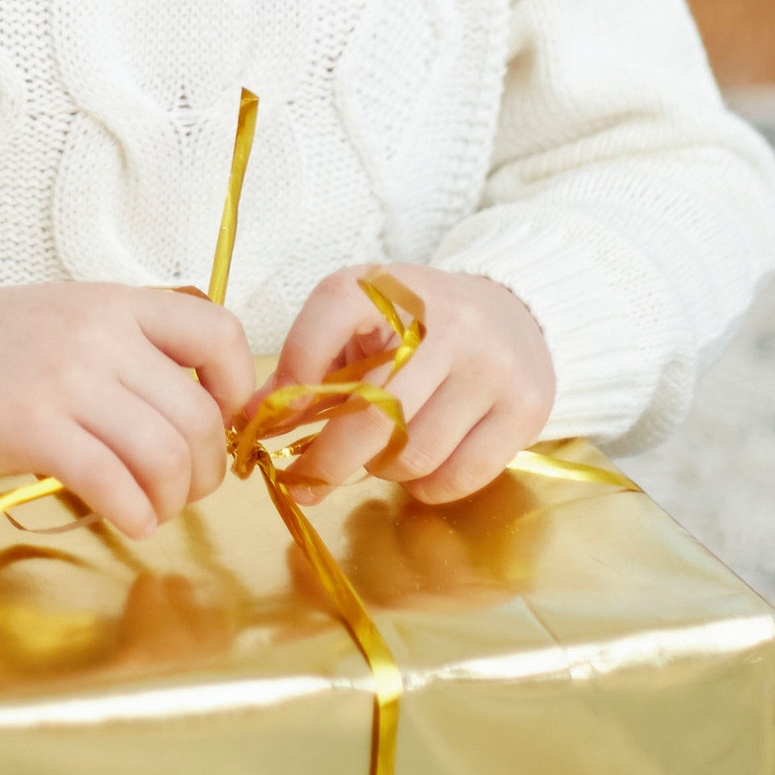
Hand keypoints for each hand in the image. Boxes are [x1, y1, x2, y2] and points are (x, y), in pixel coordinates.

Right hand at [0, 283, 253, 538]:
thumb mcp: (67, 322)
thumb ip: (128, 354)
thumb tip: (194, 417)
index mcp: (116, 304)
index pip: (220, 336)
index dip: (238, 390)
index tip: (222, 425)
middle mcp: (101, 336)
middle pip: (199, 416)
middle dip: (207, 470)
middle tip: (186, 489)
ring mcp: (67, 380)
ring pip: (165, 455)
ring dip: (173, 500)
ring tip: (153, 509)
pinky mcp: (32, 428)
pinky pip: (113, 483)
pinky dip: (135, 515)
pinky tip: (129, 521)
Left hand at [269, 268, 554, 508]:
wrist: (513, 314)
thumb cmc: (416, 328)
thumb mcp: (359, 323)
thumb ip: (306, 365)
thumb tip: (249, 419)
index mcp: (392, 287)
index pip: (333, 312)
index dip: (297, 369)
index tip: (276, 415)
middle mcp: (447, 320)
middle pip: (373, 412)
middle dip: (325, 460)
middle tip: (302, 482)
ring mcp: (492, 365)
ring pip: (414, 453)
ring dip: (382, 471)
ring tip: (381, 454)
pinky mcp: (525, 407)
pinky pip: (458, 476)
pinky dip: (426, 486)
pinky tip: (421, 464)